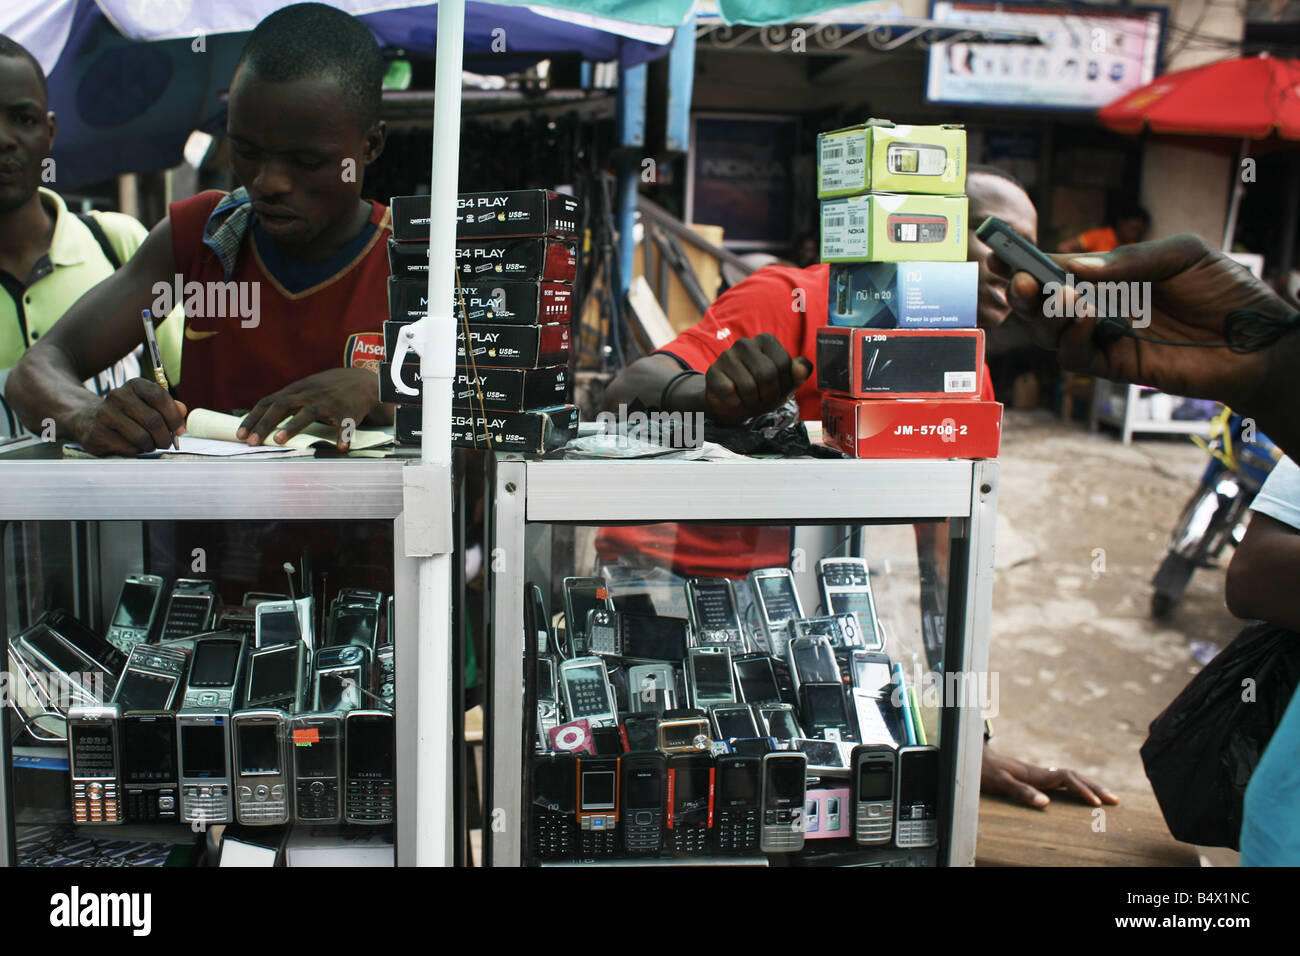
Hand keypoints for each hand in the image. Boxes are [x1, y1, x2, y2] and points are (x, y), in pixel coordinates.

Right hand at [70, 378, 187, 455]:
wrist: (88, 419)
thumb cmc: (128, 414)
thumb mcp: (148, 404)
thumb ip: (169, 406)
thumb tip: (182, 410)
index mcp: (135, 385)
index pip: (160, 397)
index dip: (174, 417)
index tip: (180, 430)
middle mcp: (118, 396)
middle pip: (153, 420)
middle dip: (165, 437)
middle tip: (166, 443)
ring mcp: (105, 414)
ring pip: (141, 437)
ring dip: (151, 445)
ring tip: (149, 444)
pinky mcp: (97, 433)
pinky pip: (128, 448)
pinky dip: (136, 451)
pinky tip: (132, 446)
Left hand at [237, 367, 378, 450]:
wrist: (362, 381)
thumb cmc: (327, 389)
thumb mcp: (304, 388)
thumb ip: (283, 401)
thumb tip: (249, 415)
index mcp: (297, 390)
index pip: (269, 401)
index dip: (254, 418)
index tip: (241, 434)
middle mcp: (310, 394)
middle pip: (283, 405)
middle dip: (265, 423)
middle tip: (253, 441)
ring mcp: (329, 403)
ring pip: (309, 412)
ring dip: (293, 426)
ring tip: (279, 440)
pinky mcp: (348, 412)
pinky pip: (345, 425)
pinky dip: (343, 436)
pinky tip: (340, 448)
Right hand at [701, 333, 811, 425]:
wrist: (732, 405)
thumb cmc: (761, 391)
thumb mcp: (785, 384)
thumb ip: (798, 374)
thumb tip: (803, 368)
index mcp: (766, 341)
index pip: (784, 364)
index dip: (783, 385)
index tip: (776, 389)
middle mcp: (745, 343)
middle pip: (767, 374)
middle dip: (767, 395)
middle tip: (762, 398)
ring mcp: (727, 355)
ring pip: (748, 386)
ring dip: (751, 401)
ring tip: (748, 398)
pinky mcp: (713, 371)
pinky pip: (729, 392)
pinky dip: (735, 403)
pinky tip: (733, 398)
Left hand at [980, 743, 1118, 809]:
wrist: (971, 757)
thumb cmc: (983, 770)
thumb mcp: (999, 782)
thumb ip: (1020, 791)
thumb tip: (1046, 803)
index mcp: (1035, 774)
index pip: (1066, 779)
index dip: (1082, 790)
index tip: (1097, 803)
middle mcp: (1039, 772)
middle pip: (1074, 776)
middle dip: (1095, 787)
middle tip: (1116, 800)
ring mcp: (1037, 774)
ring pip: (1069, 777)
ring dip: (1088, 786)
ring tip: (1106, 797)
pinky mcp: (1033, 777)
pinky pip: (1060, 781)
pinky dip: (1075, 786)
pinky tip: (1080, 792)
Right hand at [998, 233, 1297, 413]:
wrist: (1259, 340)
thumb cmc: (1228, 293)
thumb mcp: (1182, 255)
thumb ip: (1127, 259)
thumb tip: (1074, 265)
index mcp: (1116, 277)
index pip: (1063, 269)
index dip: (1031, 262)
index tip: (1002, 251)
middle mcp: (1105, 308)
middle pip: (1045, 303)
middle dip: (1024, 290)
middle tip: (1017, 278)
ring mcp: (1107, 338)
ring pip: (1051, 332)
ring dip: (1044, 314)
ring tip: (1058, 296)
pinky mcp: (1116, 366)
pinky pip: (1074, 358)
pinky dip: (1069, 339)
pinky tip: (1085, 318)